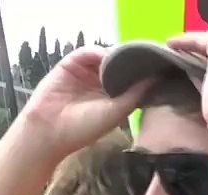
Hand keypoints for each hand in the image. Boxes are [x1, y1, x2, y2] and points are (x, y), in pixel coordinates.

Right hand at [20, 48, 148, 157]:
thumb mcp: (116, 113)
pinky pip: (86, 52)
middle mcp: (100, 83)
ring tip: (127, 57)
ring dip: (115, 56)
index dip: (142, 73)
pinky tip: (106, 57)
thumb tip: (155, 79)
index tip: (158, 67)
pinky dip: (97, 52)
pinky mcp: (71, 64)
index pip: (131, 79)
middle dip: (131, 61)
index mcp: (113, 97)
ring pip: (105, 57)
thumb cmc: (83, 128)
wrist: (49, 130)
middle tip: (146, 55)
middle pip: (120, 65)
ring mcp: (86, 72)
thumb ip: (135, 95)